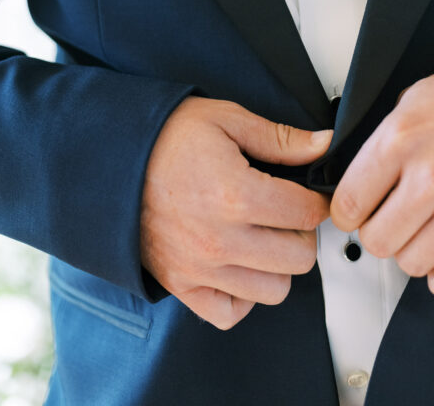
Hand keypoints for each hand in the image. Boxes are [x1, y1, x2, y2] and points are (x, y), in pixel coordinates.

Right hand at [141, 96, 331, 328]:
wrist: (109, 158)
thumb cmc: (167, 136)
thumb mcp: (227, 120)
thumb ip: (280, 138)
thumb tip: (323, 146)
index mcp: (236, 194)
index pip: (307, 213)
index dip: (316, 199)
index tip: (310, 193)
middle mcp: (220, 239)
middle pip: (299, 257)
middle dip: (302, 232)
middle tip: (288, 213)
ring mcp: (200, 268)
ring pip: (274, 290)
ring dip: (278, 265)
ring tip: (264, 236)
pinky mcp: (181, 284)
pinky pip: (229, 313)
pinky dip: (243, 296)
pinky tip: (241, 264)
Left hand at [330, 57, 433, 300]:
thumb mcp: (409, 101)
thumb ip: (378, 143)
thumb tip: (352, 181)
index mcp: (401, 140)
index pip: (347, 205)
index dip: (347, 211)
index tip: (356, 209)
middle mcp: (431, 177)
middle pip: (376, 241)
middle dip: (377, 230)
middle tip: (390, 215)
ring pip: (411, 264)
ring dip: (411, 249)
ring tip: (421, 227)